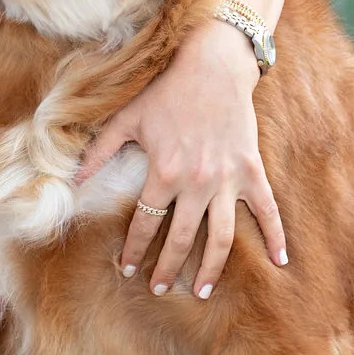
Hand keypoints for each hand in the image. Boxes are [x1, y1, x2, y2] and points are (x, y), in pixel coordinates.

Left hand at [73, 19, 289, 298]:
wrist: (213, 64)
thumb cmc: (167, 90)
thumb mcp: (127, 118)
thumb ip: (99, 152)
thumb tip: (73, 182)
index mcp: (164, 173)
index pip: (145, 224)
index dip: (134, 250)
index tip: (126, 267)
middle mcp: (197, 183)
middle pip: (181, 239)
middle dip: (168, 268)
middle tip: (159, 288)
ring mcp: (228, 180)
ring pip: (221, 238)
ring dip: (211, 268)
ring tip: (201, 290)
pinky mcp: (251, 171)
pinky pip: (267, 210)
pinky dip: (276, 236)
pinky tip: (279, 260)